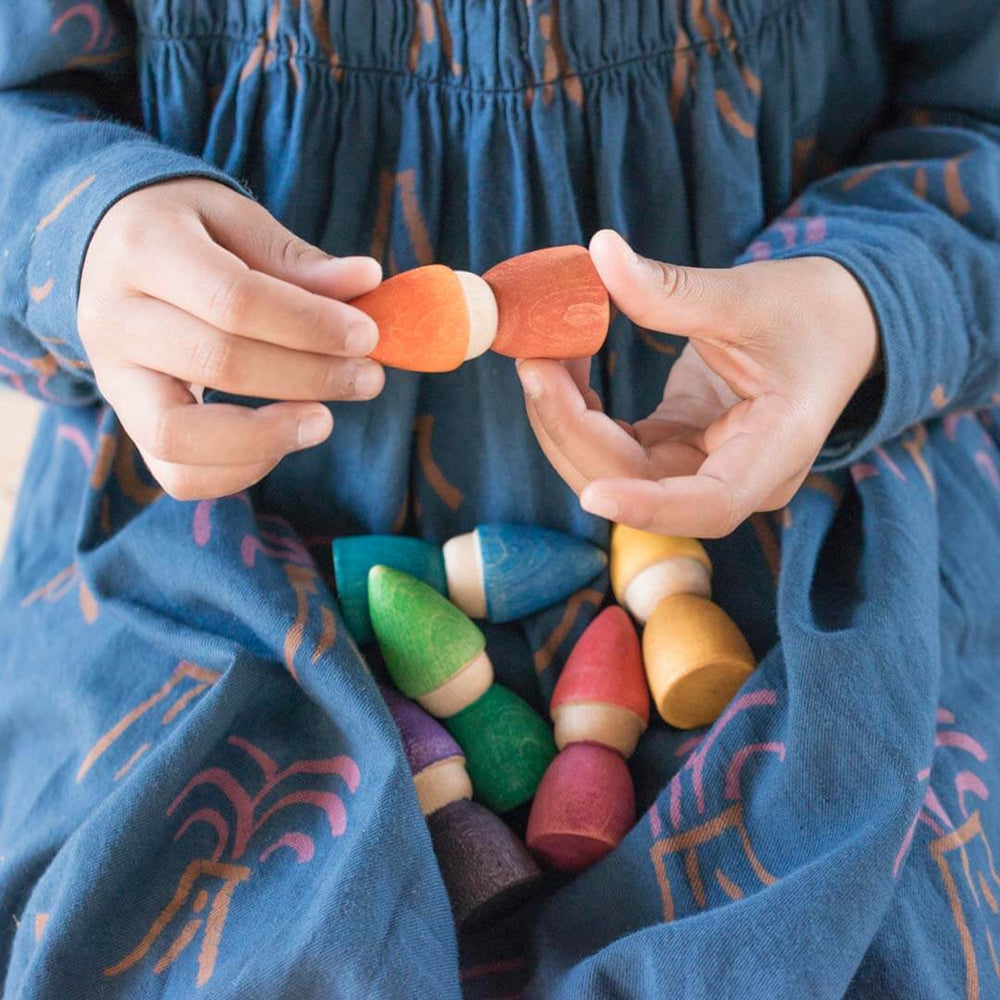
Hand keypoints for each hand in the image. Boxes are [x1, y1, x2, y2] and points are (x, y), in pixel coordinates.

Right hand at [79, 178, 384, 499]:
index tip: (367, 336)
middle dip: (310, 376)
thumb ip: (297, 260)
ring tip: (323, 420)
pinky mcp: (128, 423)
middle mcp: (112, 317)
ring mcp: (111, 378)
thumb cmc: (189, 232)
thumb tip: (368, 281)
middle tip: (368, 378)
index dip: (309, 324)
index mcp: (142, 249)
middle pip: (219, 363)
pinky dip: (238, 472)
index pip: (233, 299)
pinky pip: (177, 474)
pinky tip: (284, 440)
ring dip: (267, 438)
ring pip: (179, 434)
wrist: (111, 252)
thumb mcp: (238, 221)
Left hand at [517, 230, 879, 537]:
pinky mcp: (676, 447)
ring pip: (617, 472)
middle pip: (643, 486)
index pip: (710, 505)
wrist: (834, 321)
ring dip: (567, 423)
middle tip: (535, 364)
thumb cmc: (810, 311)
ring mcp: (702, 466)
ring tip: (541, 356)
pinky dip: (579, 412)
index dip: (649, 507)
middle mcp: (736, 476)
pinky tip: (562, 366)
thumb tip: (600, 252)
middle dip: (577, 433)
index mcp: (776, 451)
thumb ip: (671, 290)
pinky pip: (616, 445)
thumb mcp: (747, 296)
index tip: (594, 497)